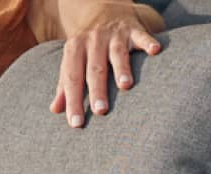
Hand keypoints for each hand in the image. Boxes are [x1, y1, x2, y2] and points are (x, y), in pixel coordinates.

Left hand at [45, 1, 165, 127]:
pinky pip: (141, 35)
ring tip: (125, 85)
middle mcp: (92, 41)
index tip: (77, 123)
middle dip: (97, 90)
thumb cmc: (88, 48)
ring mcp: (113, 35)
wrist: (104, 12)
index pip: (72, 78)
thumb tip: (55, 110)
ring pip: (117, 53)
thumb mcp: (73, 62)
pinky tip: (155, 51)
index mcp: (74, 50)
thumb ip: (65, 85)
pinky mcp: (133, 29)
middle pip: (94, 68)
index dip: (73, 101)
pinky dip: (148, 42)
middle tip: (101, 111)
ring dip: (121, 68)